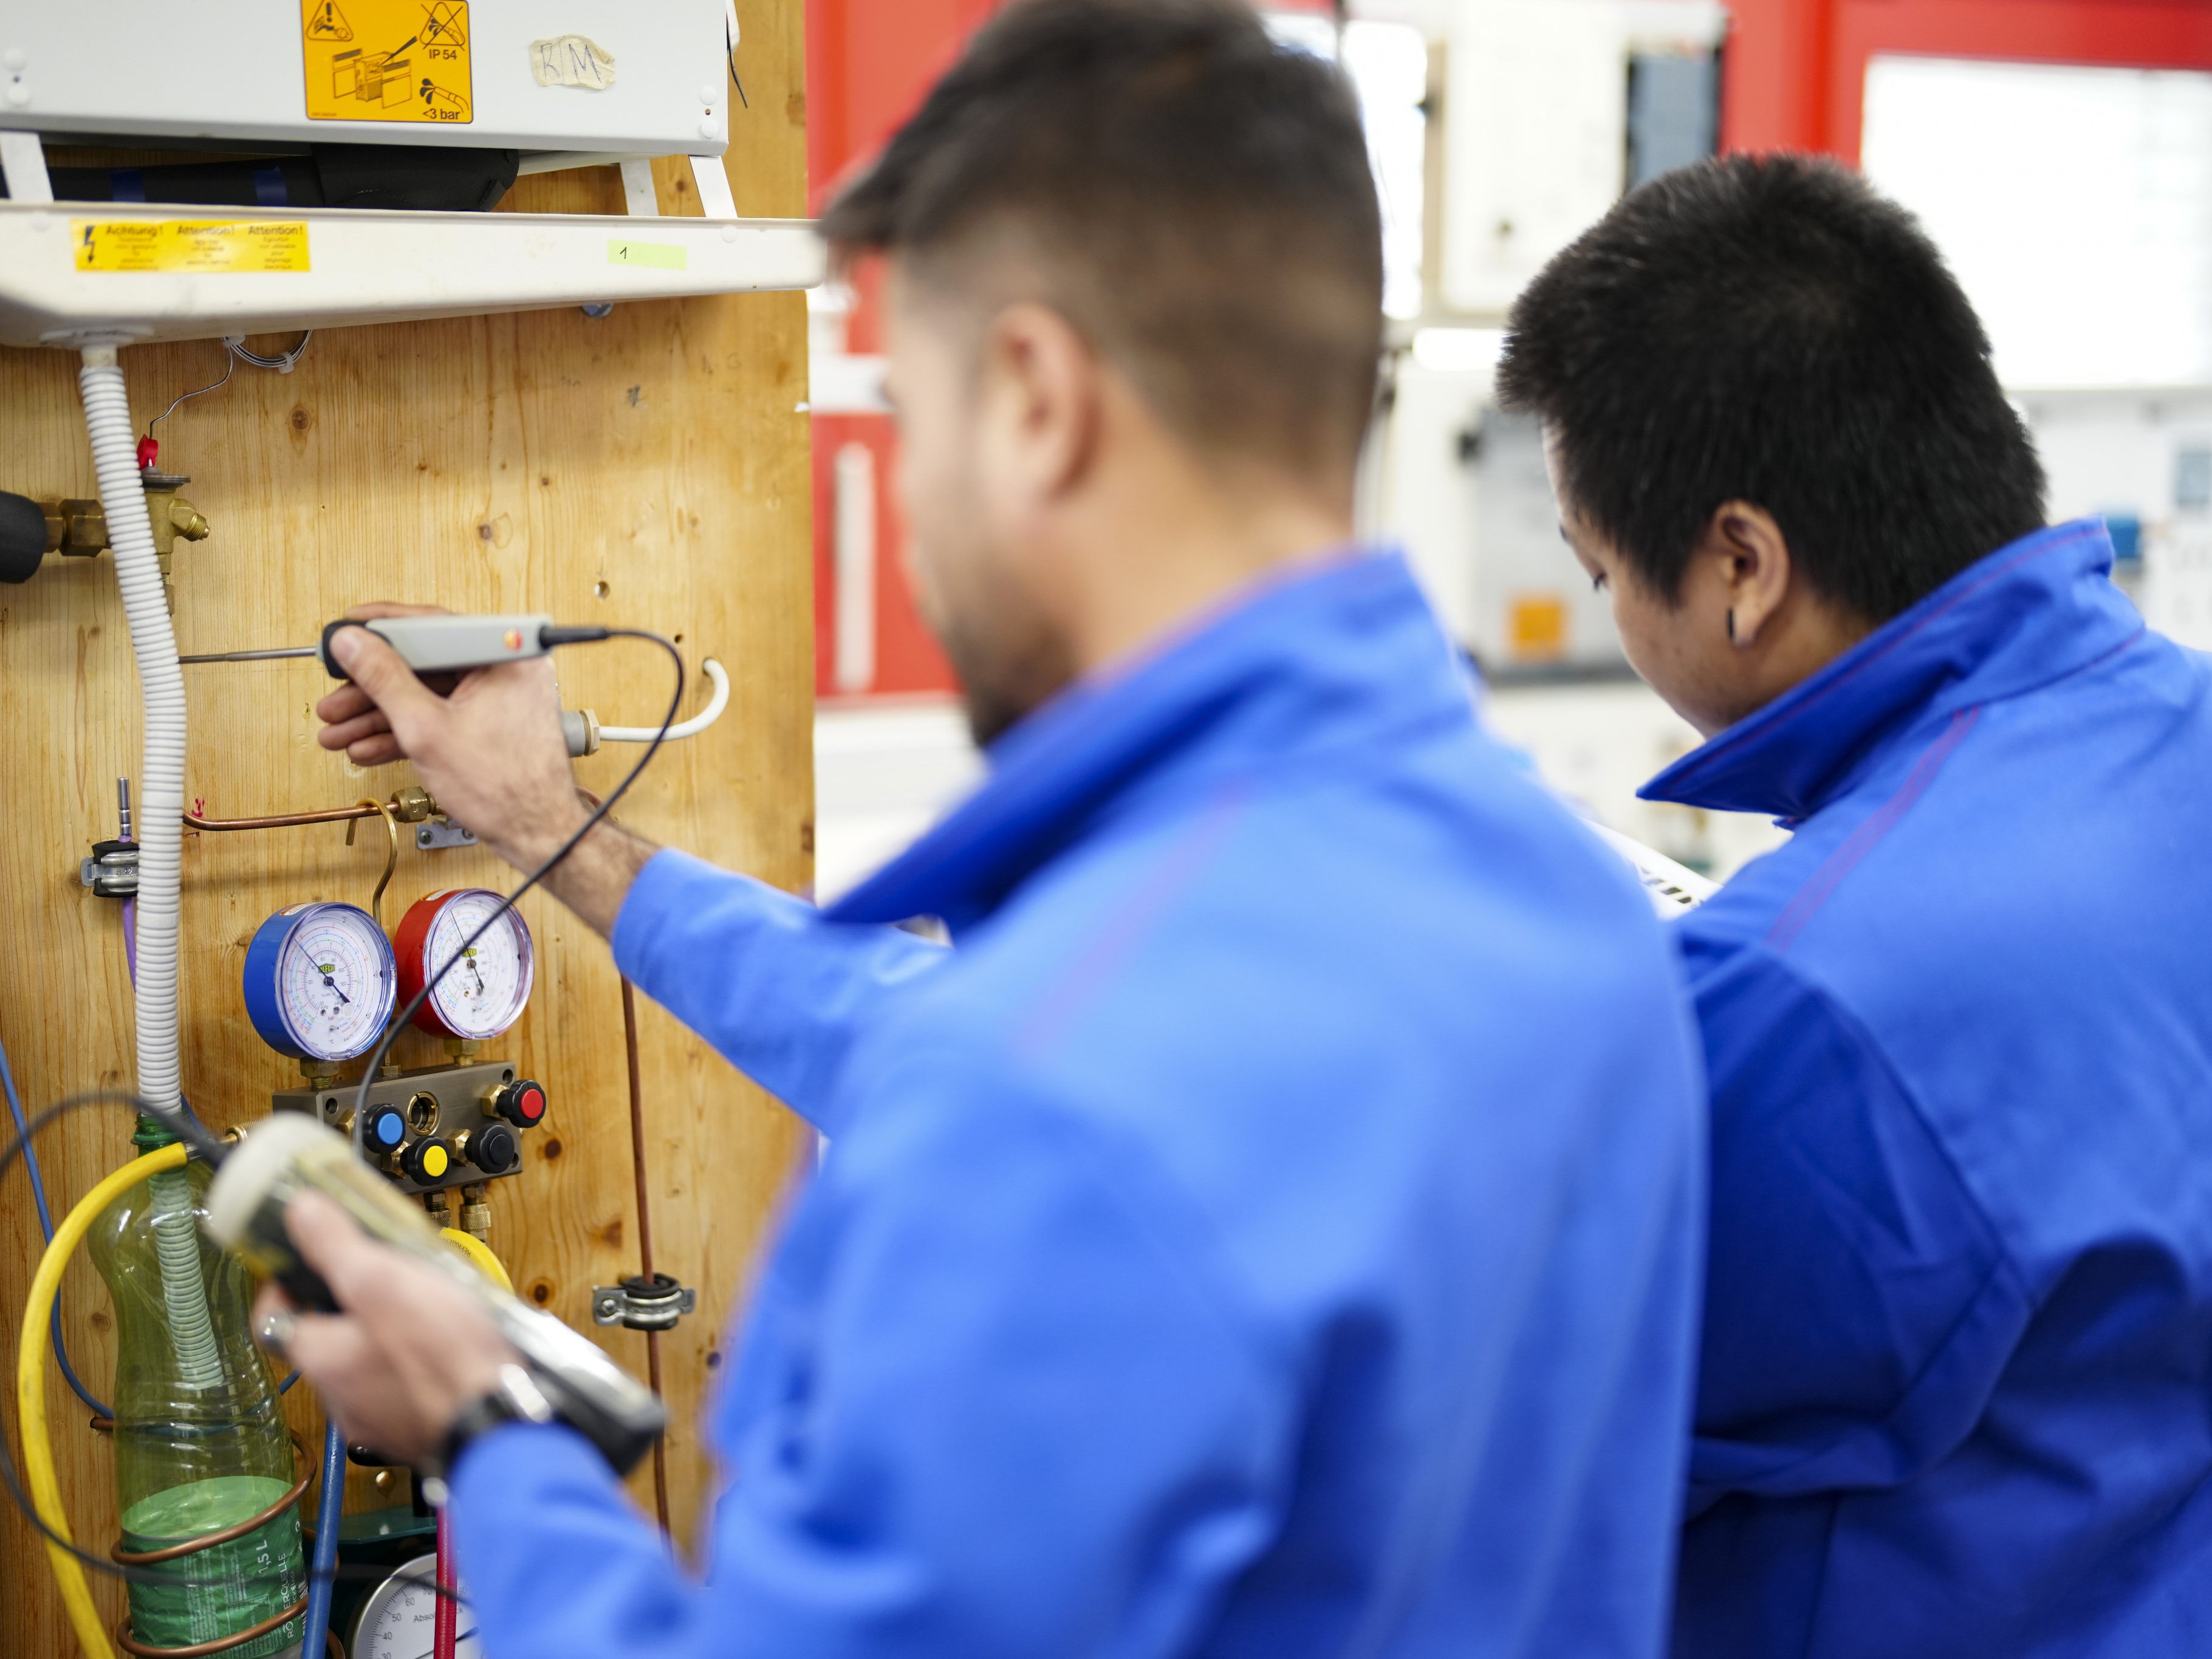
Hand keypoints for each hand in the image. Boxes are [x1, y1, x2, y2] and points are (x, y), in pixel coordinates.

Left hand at [253, 1190, 516, 1467]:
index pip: (270, 1319)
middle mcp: (341, 1397)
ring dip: (385, 1337)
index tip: (300, 1260)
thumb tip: (299, 1213)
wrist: (503, 1420)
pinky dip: (418, 1364)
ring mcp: (381, 1419)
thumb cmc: (443, 1357)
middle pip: (325, 1341)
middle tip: (379, 1274)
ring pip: (367, 1366)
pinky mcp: (420, 1427)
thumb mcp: (383, 1281)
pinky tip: (449, 1347)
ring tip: (424, 1305)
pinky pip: (405, 1387)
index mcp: (322, 1359)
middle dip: (347, 1306)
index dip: (282, 1284)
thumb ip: (336, 1246)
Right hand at [315, 602, 587, 870]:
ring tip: (337, 730)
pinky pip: (441, 715)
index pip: (431, 625)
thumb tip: (352, 642)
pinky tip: (366, 746)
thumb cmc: (505, 789)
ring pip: (427, 695)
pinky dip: (406, 730)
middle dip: (371, 687)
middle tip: (334, 695)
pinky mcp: (489, 725)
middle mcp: (506, 671)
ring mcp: (498, 699)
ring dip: (379, 715)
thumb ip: (383, 679)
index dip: (381, 630)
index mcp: (503, 658)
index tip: (347, 632)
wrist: (536, 836)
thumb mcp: (425, 728)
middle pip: (423, 664)